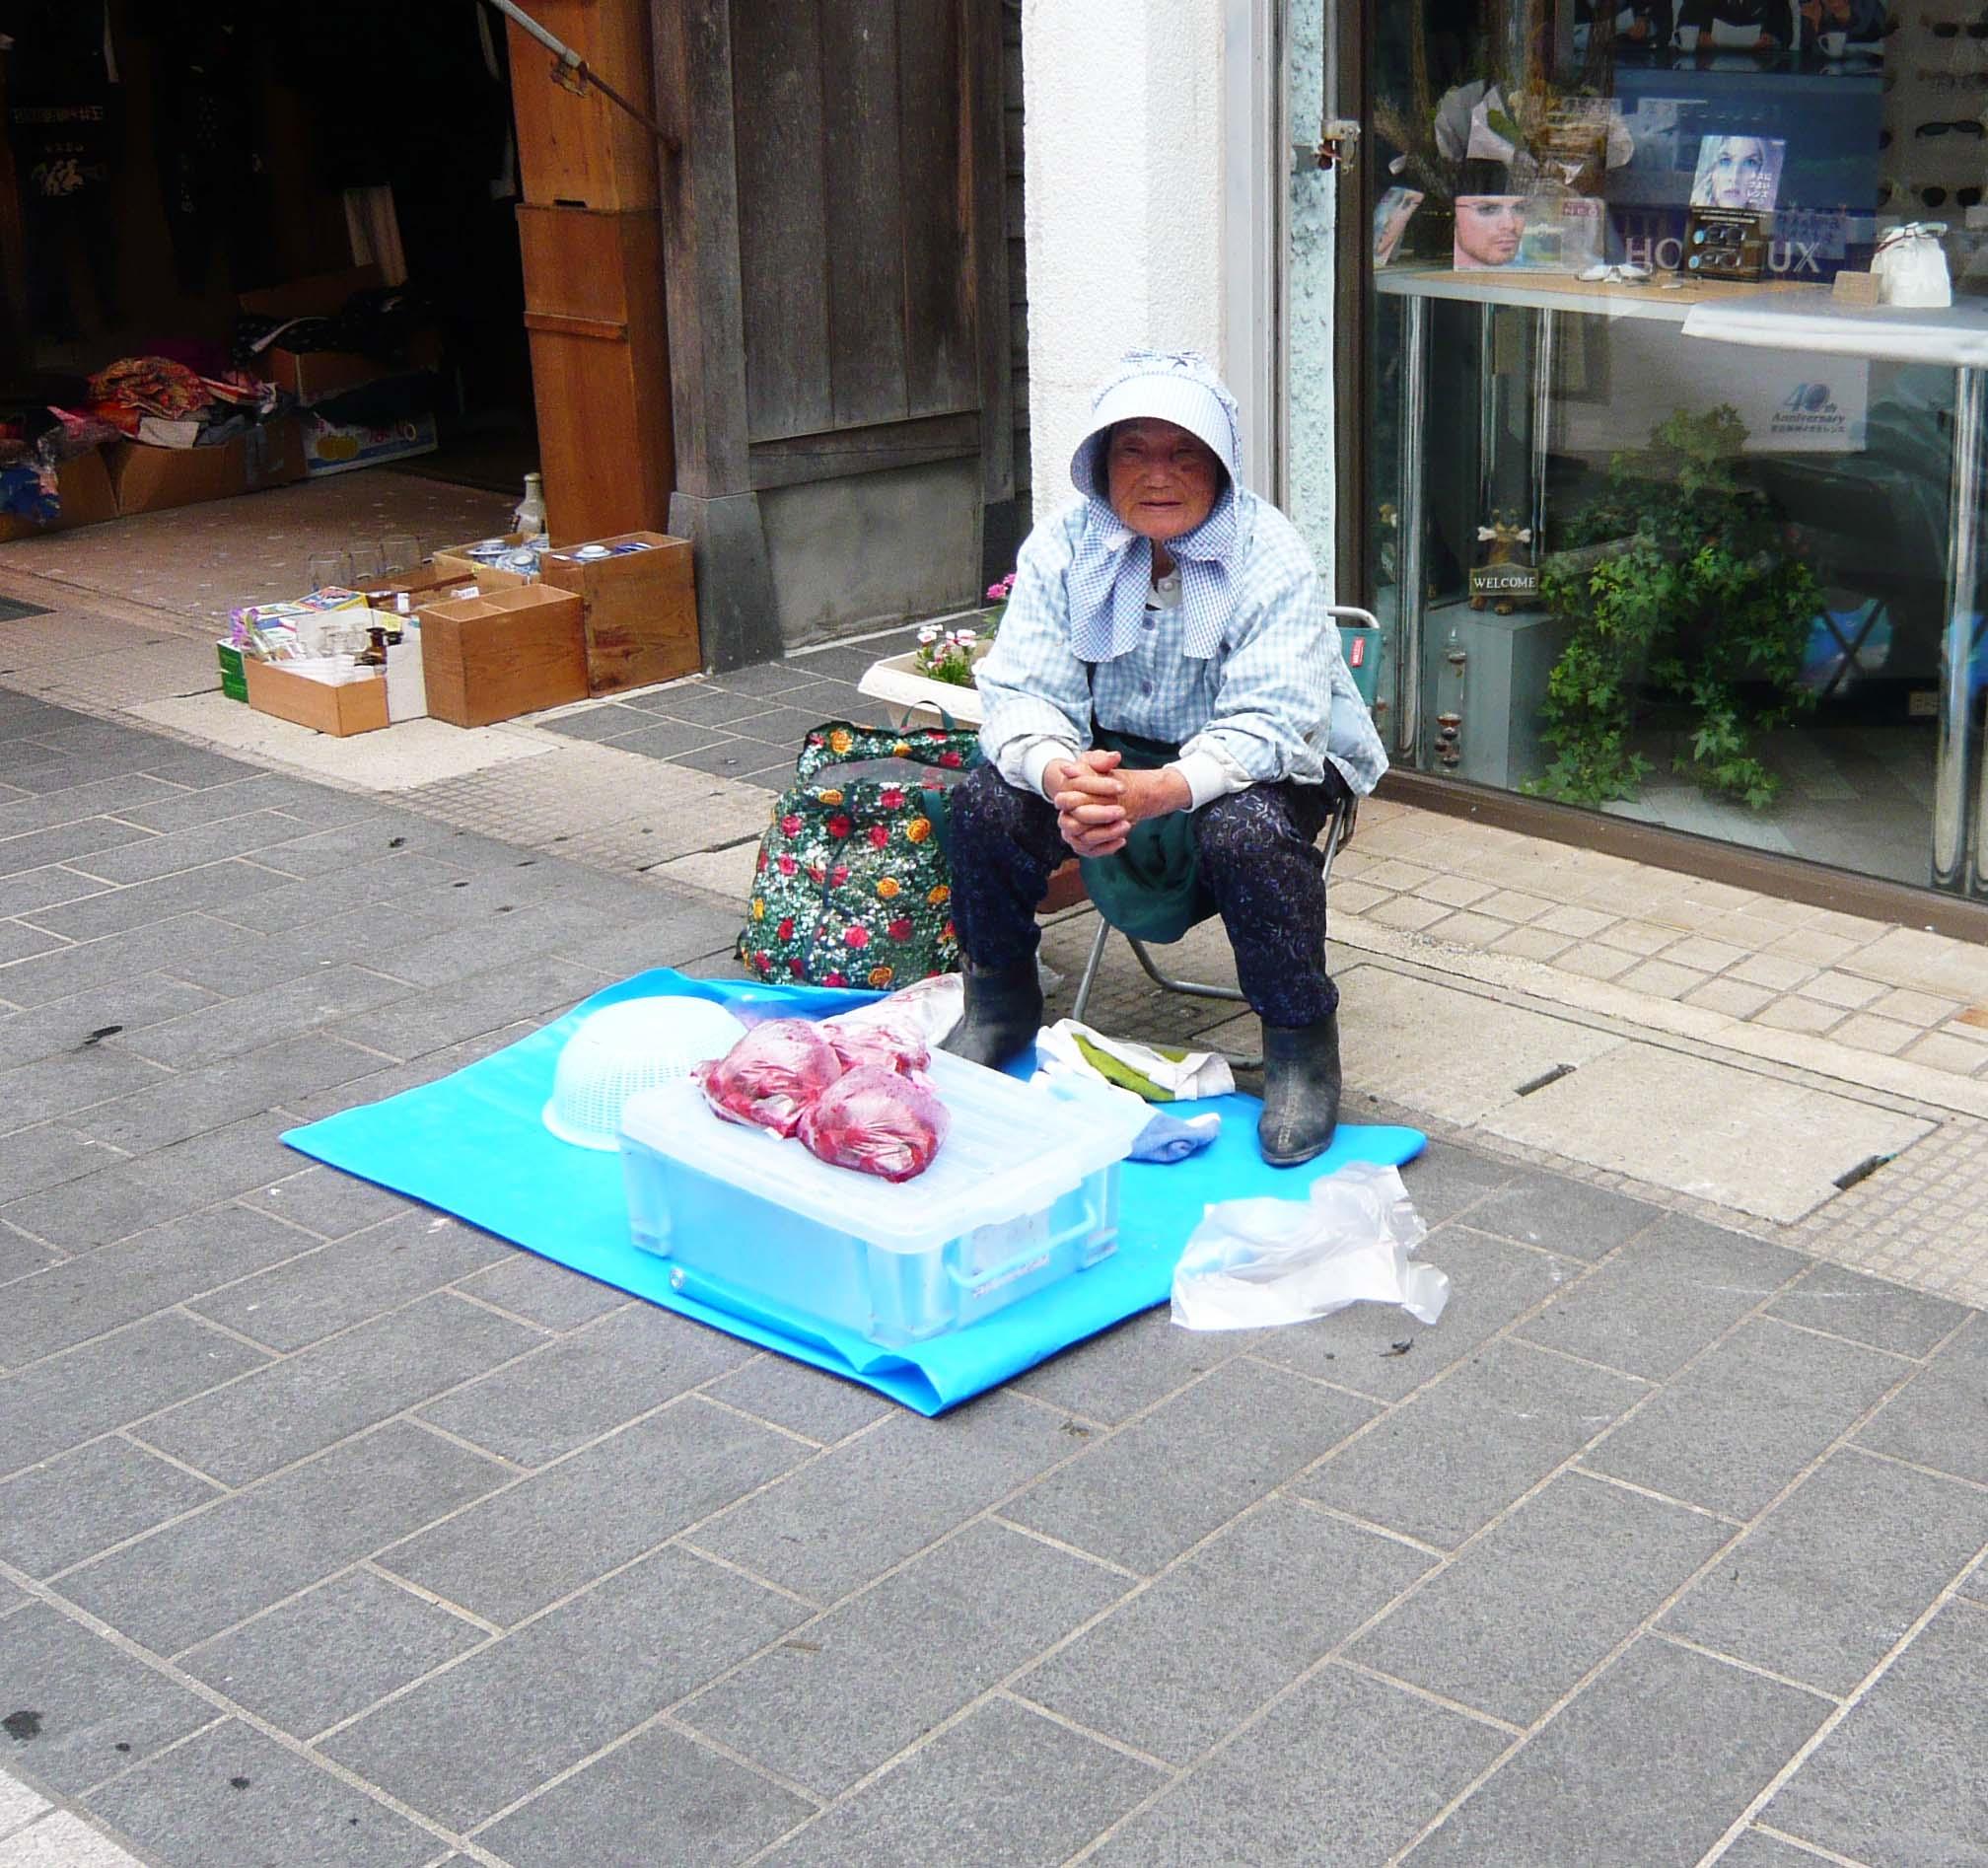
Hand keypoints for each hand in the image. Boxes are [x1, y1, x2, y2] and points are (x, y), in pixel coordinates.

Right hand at [1049, 753, 1187, 858]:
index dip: (1099, 788)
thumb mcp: (1096, 763)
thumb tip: (1113, 757)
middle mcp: (1064, 815)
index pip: (1075, 793)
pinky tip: (1123, 840)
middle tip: (1122, 810)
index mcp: (1064, 794)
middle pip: (1076, 820)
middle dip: (1100, 815)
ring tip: (1127, 825)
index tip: (1121, 787)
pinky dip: (1107, 848)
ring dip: (1106, 833)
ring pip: (1083, 838)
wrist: (1096, 796)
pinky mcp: (1080, 845)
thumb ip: (1102, 759)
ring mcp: (1070, 832)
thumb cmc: (1094, 777)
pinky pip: (1090, 851)